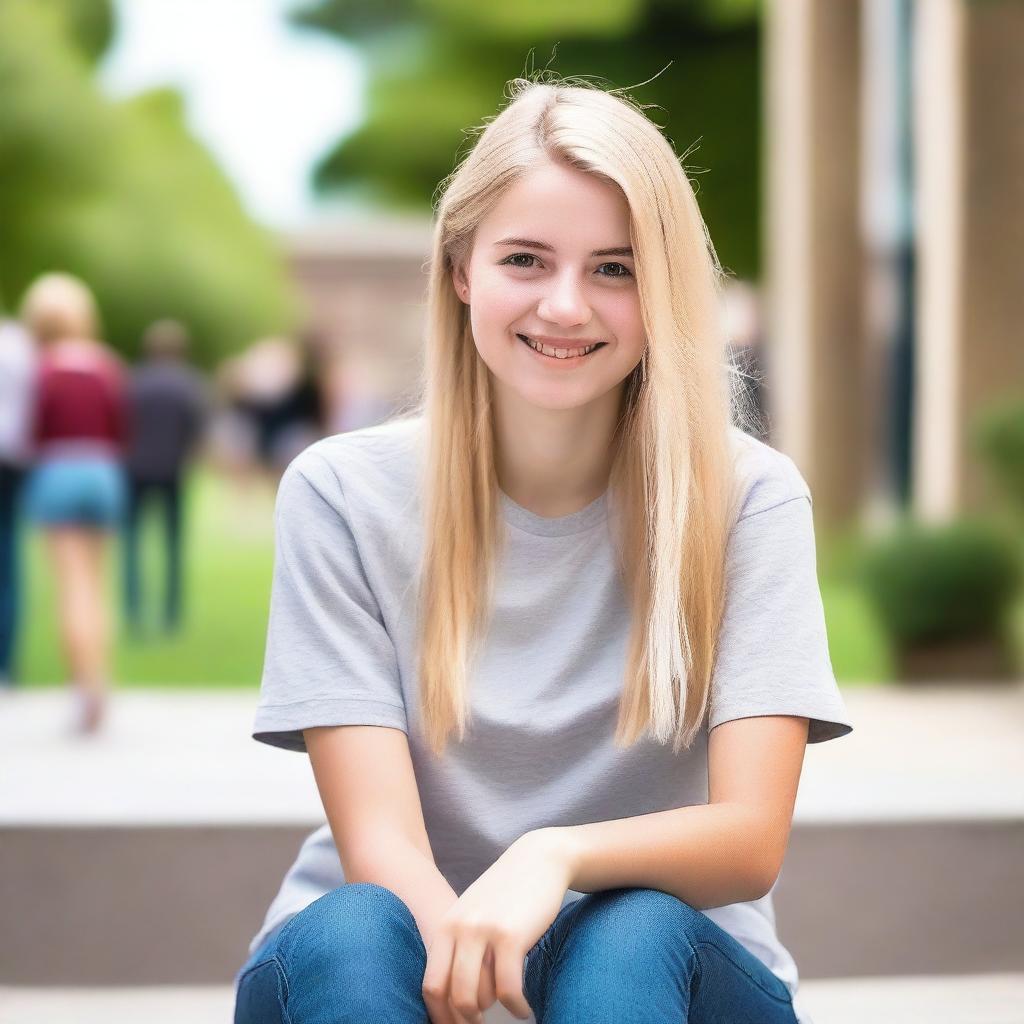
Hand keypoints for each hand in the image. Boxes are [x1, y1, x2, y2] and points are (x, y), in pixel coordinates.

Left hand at [421, 828, 575, 1023]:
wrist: (539, 859)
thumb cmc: (507, 893)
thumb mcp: (474, 914)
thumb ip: (459, 946)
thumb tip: (455, 997)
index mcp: (446, 926)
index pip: (430, 986)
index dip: (441, 1017)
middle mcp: (459, 929)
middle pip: (450, 996)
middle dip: (464, 1021)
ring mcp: (483, 931)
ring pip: (475, 997)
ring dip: (491, 1012)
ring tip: (506, 1008)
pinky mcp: (511, 936)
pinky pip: (508, 990)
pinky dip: (516, 1007)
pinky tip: (524, 1008)